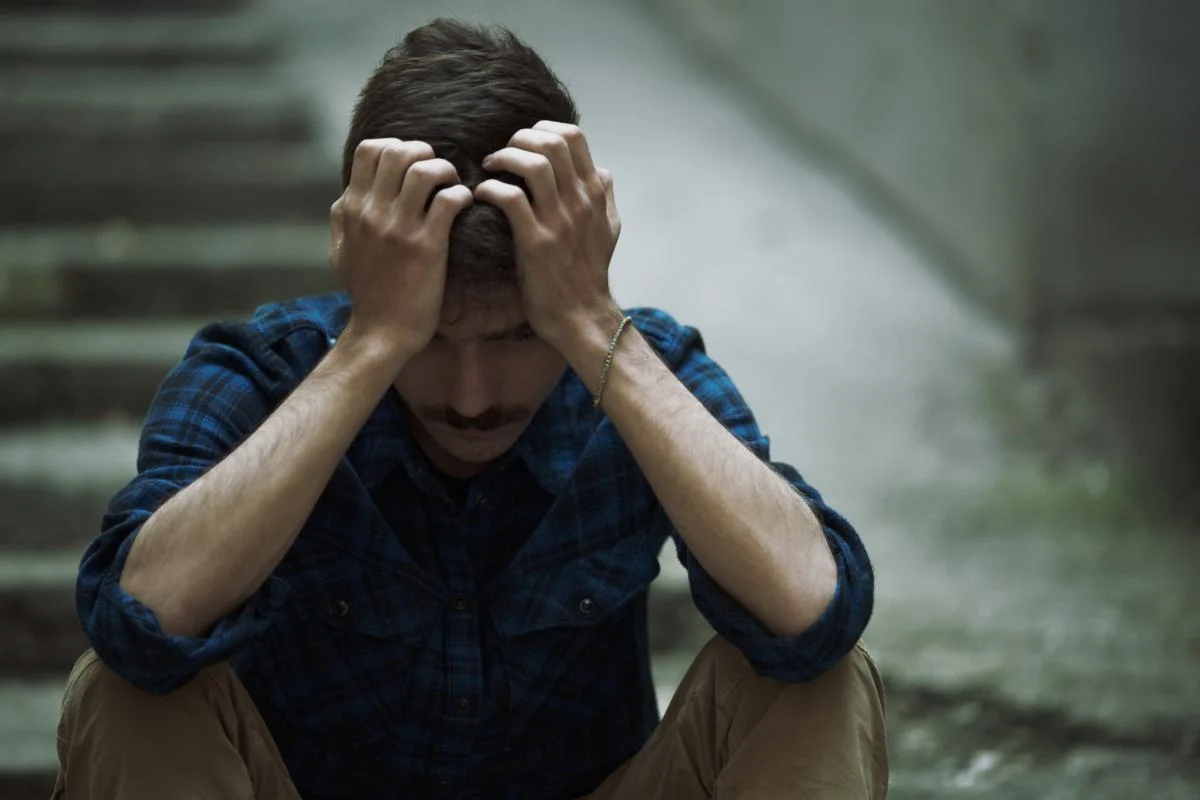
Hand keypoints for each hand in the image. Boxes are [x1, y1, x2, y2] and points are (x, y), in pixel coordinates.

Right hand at [330, 138, 472, 360]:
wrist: (381, 332)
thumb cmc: (365, 293)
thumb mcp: (339, 251)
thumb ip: (342, 218)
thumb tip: (349, 193)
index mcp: (352, 210)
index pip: (369, 150)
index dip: (395, 145)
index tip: (411, 162)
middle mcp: (372, 213)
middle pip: (398, 152)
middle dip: (424, 152)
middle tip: (437, 170)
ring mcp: (399, 229)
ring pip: (424, 171)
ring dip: (445, 170)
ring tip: (452, 185)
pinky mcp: (427, 247)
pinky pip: (448, 201)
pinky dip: (461, 195)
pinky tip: (464, 205)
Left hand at [474, 121, 621, 346]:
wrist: (581, 315)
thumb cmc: (589, 273)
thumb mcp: (610, 229)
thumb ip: (605, 195)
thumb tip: (598, 169)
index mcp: (595, 194)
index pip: (573, 136)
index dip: (542, 129)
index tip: (523, 142)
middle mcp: (580, 202)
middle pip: (551, 142)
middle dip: (518, 139)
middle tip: (501, 155)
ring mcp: (559, 221)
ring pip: (532, 164)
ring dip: (504, 158)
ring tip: (489, 169)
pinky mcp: (536, 242)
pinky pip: (510, 199)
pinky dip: (490, 189)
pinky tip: (480, 196)